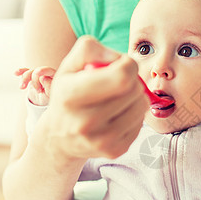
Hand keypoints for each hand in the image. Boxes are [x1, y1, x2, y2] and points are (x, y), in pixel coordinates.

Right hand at [16, 66, 54, 105]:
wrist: (42, 102)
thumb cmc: (48, 98)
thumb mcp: (50, 95)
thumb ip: (49, 86)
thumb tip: (44, 77)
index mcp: (54, 76)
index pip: (49, 70)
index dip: (42, 71)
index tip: (37, 73)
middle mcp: (46, 73)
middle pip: (38, 71)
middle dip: (34, 80)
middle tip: (38, 92)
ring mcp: (38, 74)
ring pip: (30, 72)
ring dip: (24, 79)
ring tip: (22, 88)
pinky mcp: (31, 76)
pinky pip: (25, 71)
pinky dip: (20, 72)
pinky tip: (15, 73)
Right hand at [33, 36, 148, 164]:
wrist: (59, 137)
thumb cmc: (69, 93)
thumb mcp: (70, 65)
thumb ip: (91, 49)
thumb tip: (120, 59)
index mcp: (70, 95)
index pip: (122, 76)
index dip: (128, 64)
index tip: (120, 65)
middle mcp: (84, 122)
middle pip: (134, 90)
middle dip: (132, 80)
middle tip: (117, 83)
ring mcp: (101, 140)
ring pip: (141, 106)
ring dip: (135, 97)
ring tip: (117, 98)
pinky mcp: (115, 151)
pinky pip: (141, 123)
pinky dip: (133, 114)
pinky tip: (117, 114)